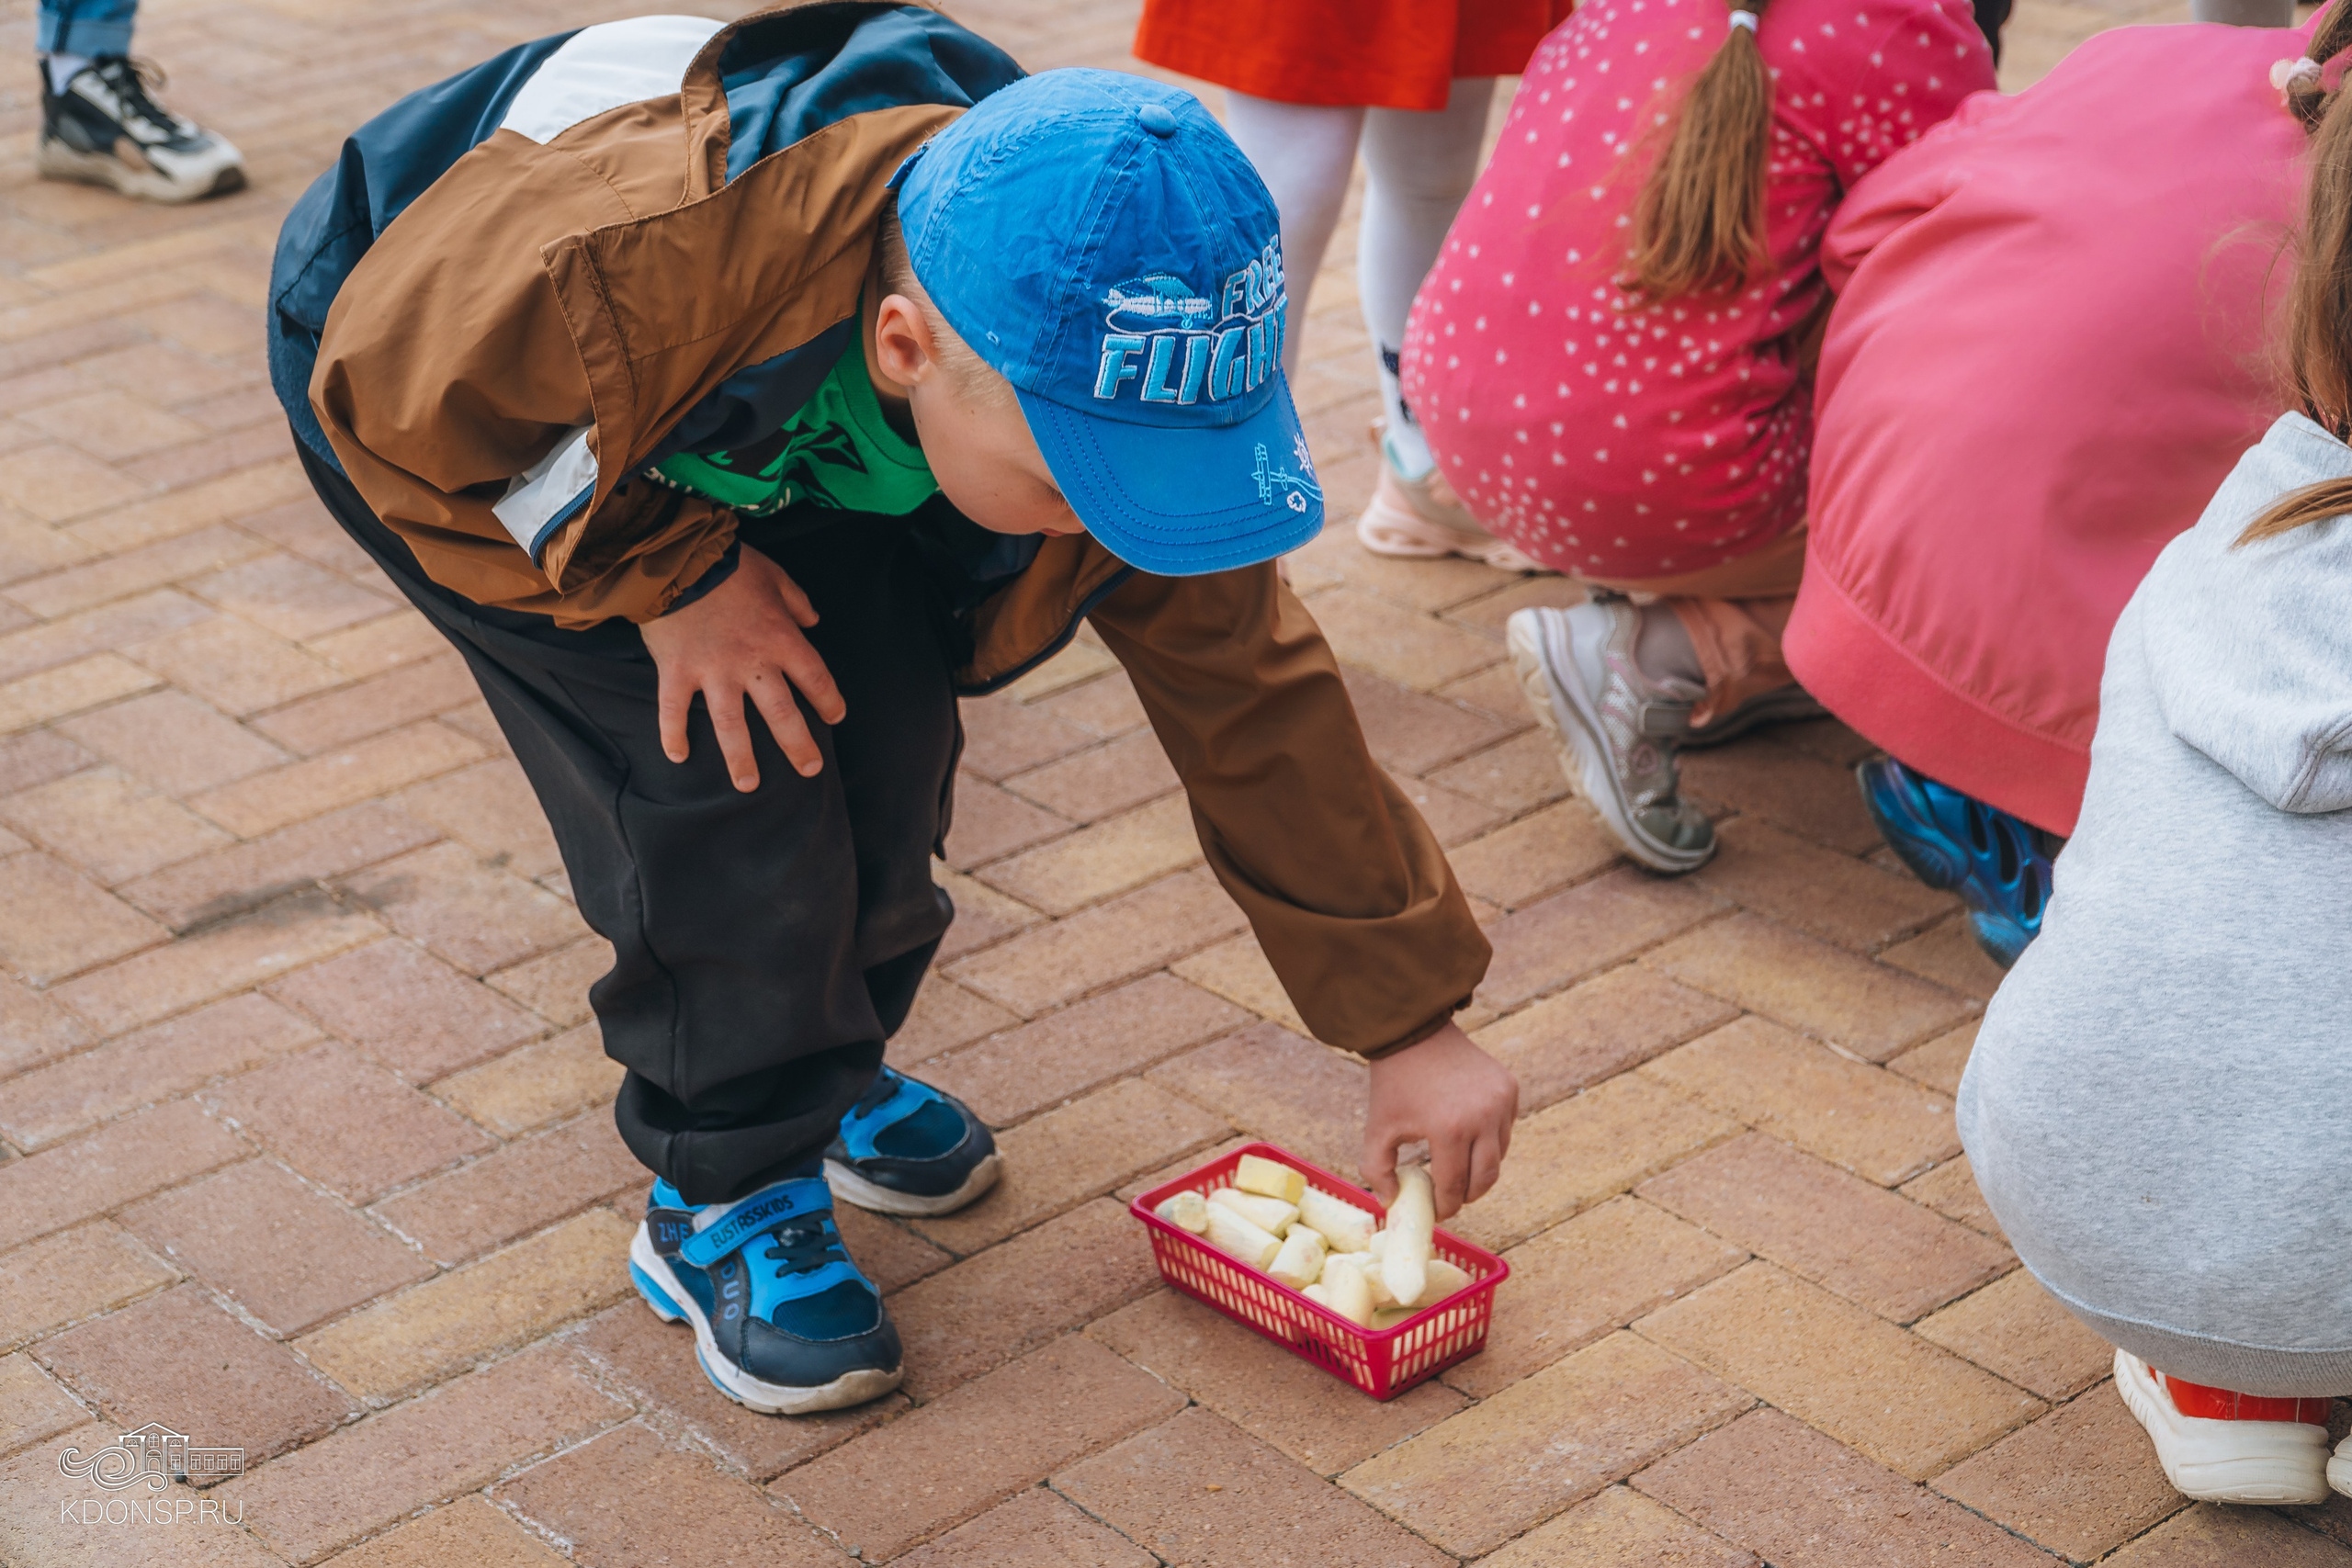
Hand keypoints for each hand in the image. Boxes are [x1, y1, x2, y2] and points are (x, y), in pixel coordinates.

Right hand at [640, 545, 844, 790]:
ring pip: (731, 726)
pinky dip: (673, 735)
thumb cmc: (730, 564)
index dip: (828, 701)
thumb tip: (813, 620)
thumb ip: (797, 601)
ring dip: (740, 759)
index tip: (834, 718)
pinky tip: (678, 756)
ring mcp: (713, 672)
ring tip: (749, 785)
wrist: (676, 557)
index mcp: (781, 639)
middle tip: (809, 769)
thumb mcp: (775, 575)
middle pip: (781, 714)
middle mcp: (752, 663)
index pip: (816, 679)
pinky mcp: (676, 672)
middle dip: (797, 746)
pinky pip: (674, 711)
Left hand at [1362, 1022, 1518, 1219]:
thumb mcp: (1377, 1128)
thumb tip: (1391, 1202)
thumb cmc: (1394, 1083)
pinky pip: (1505, 1129)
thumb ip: (1377, 1170)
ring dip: (1480, 1169)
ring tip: (1458, 1168)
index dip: (1445, 1205)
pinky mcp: (1510, 1088)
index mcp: (1449, 1129)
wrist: (1415, 1032)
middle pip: (1484, 1179)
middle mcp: (1483, 1117)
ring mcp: (1501, 1101)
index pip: (1454, 1186)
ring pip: (1499, 1155)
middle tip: (1450, 1197)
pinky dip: (1491, 1141)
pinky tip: (1469, 1138)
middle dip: (1466, 1195)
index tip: (1436, 1210)